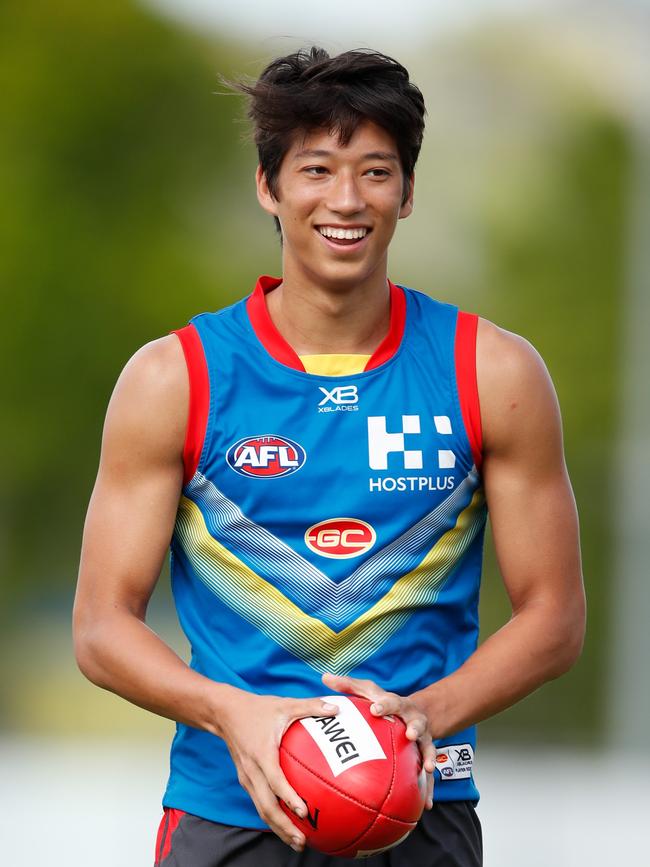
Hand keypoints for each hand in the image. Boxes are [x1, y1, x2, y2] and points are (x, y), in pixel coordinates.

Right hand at [217, 688, 338, 850]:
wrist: (225, 713)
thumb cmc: (257, 709)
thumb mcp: (285, 704)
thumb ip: (310, 706)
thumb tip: (336, 709)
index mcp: (262, 753)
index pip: (274, 780)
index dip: (288, 797)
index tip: (303, 811)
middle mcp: (252, 770)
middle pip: (265, 806)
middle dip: (283, 826)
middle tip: (302, 841)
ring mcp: (247, 777)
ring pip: (261, 809)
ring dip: (278, 828)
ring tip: (297, 842)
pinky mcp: (246, 780)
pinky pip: (259, 802)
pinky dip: (272, 817)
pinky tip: (287, 824)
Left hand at [321, 672, 435, 808]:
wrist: (416, 712)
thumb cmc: (383, 702)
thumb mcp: (368, 691)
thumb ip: (347, 685)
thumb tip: (325, 676)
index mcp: (397, 704)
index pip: (390, 702)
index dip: (384, 705)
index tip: (375, 709)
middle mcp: (413, 719)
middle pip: (416, 722)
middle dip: (414, 728)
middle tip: (410, 735)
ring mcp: (423, 738)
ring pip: (428, 747)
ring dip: (428, 756)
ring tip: (426, 769)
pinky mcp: (425, 754)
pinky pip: (428, 774)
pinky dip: (428, 788)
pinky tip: (426, 804)